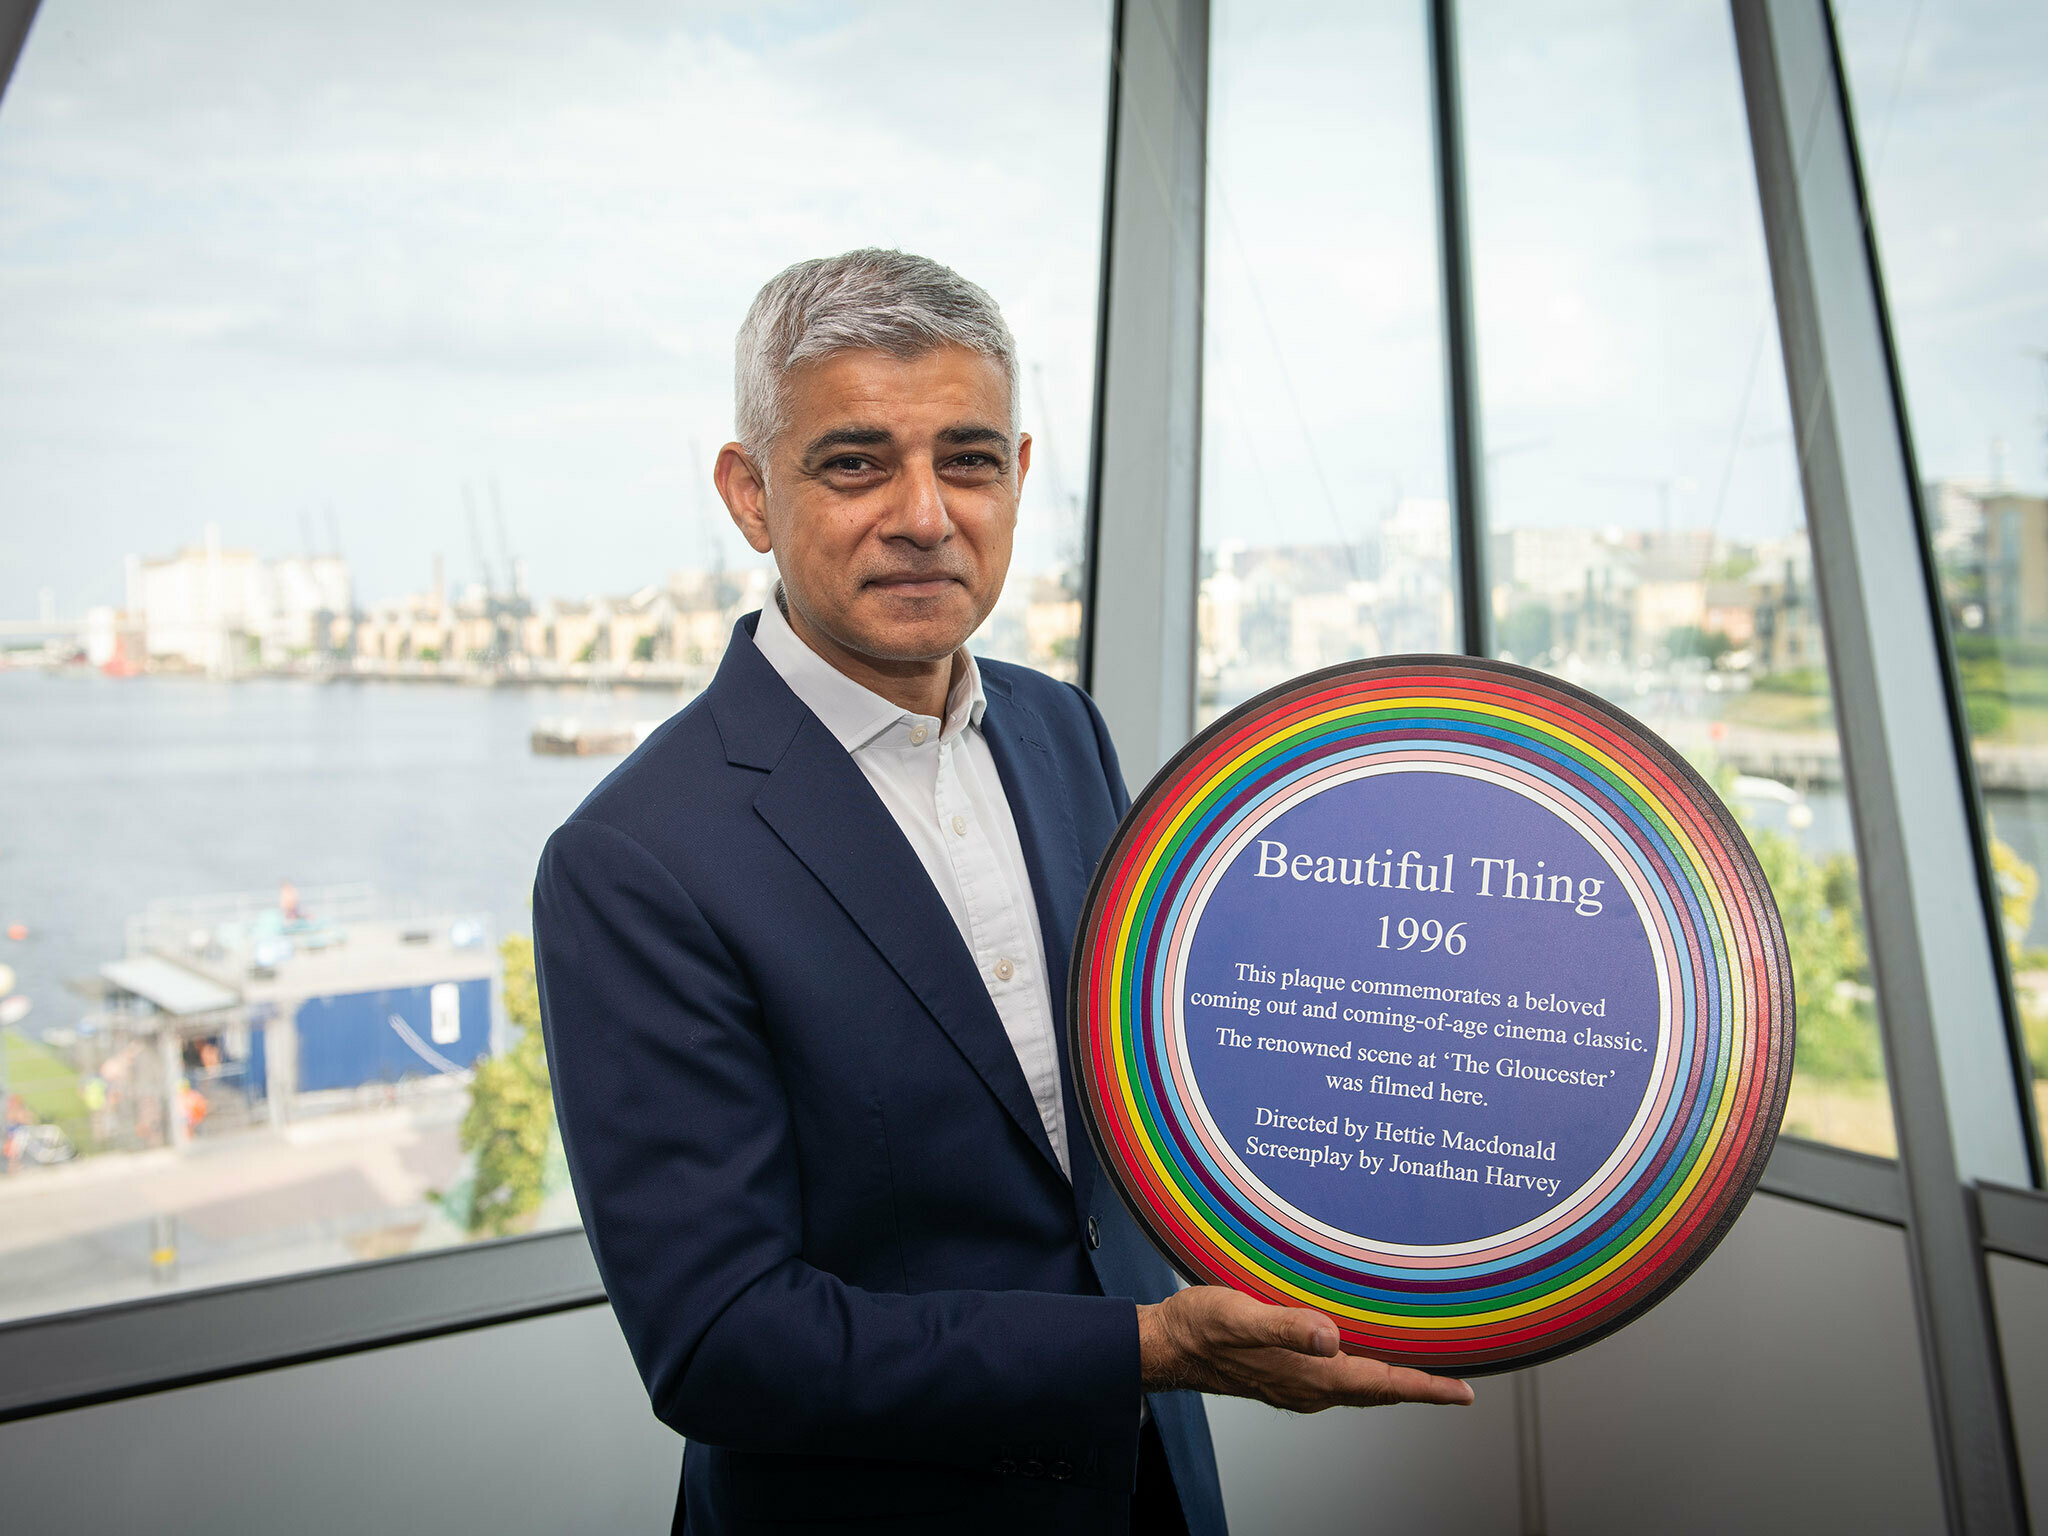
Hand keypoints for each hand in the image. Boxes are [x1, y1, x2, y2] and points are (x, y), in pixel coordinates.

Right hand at [1137, 1286, 1474, 1411]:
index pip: (1382, 1385)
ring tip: (1422, 1373)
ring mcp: (1296, 1386)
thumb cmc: (1199, 1327)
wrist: (1166, 1344)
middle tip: (1457, 1386)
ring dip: (1393, 1382)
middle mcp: (1308, 1388)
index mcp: (1308, 1376)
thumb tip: (1331, 1337)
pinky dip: (1364, 1374)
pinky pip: (1338, 1381)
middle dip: (1419, 1388)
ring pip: (1360, 1388)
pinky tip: (1361, 1356)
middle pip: (1378, 1391)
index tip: (1464, 1393)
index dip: (1427, 1388)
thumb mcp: (1240, 1316)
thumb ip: (1286, 1326)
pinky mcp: (1284, 1376)